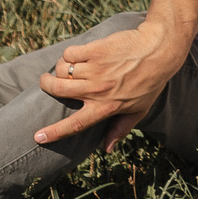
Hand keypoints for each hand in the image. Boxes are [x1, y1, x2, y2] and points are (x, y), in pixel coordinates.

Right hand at [37, 19, 187, 151]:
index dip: (54, 132)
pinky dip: (70, 53)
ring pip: (62, 69)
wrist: (160, 48)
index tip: (37, 137)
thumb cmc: (151, 81)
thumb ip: (121, 129)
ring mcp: (96, 69)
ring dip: (60, 67)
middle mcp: (98, 90)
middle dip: (47, 85)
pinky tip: (80, 53)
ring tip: (68, 65)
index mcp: (107, 107)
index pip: (76, 124)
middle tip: (47, 81)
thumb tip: (106, 150)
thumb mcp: (139, 109)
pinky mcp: (96, 50)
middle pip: (59, 90)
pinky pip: (70, 52)